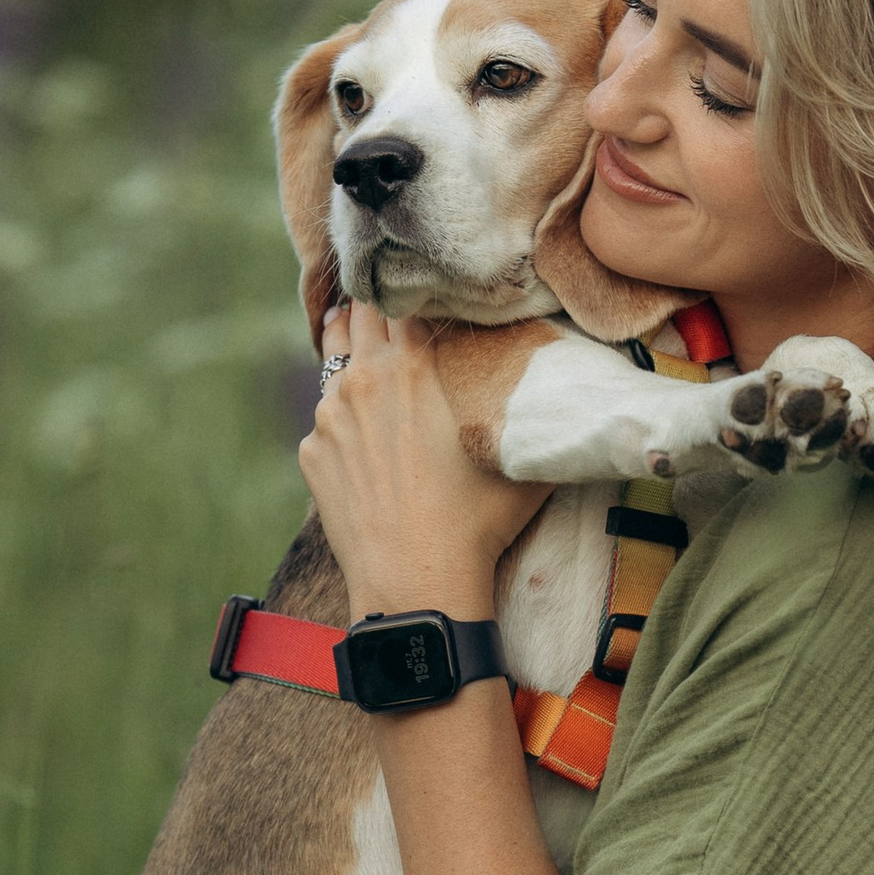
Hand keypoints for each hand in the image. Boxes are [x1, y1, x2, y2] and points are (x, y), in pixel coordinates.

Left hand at [297, 305, 547, 619]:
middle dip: (377, 309)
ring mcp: (328, 417)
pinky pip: (326, 422)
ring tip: (376, 369)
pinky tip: (369, 444)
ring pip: (334, 362)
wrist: (417, 582)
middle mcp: (360, 379)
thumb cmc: (476, 521)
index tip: (431, 292)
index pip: (406, 298)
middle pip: (359, 313)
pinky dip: (344, 420)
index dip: (419, 292)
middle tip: (396, 312)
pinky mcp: (312, 453)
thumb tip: (561, 379)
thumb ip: (528, 404)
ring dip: (354, 357)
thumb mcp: (516, 452)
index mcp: (410, 365)